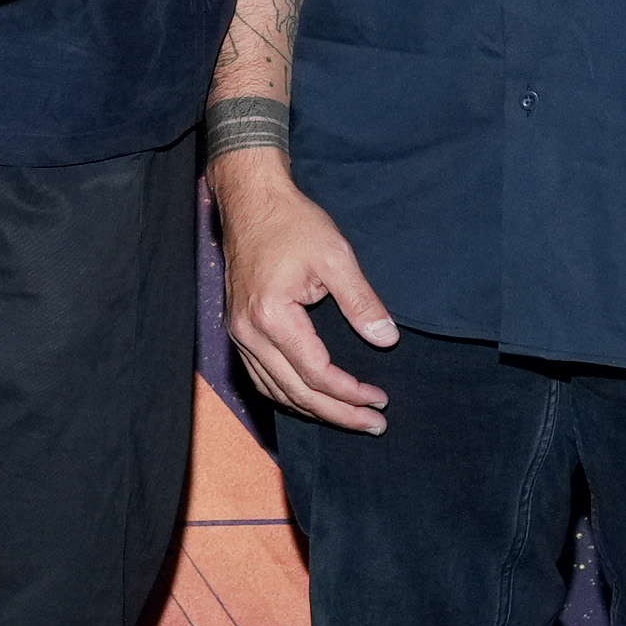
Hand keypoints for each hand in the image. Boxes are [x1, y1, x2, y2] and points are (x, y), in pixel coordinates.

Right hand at [215, 153, 399, 433]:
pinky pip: (262, 376)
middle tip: (374, 424)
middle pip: (294, 392)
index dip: (350, 393)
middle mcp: (248, 332)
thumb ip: (361, 301)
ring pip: (274, 391)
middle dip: (336, 413)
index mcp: (271, 316)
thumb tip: (386, 339)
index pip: (315, 373)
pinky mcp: (239, 329)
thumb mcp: (336, 256)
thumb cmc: (293, 224)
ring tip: (350, 418)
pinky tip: (313, 398)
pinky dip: (289, 394)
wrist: (251, 201)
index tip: (380, 400)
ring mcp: (239, 333)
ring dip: (313, 409)